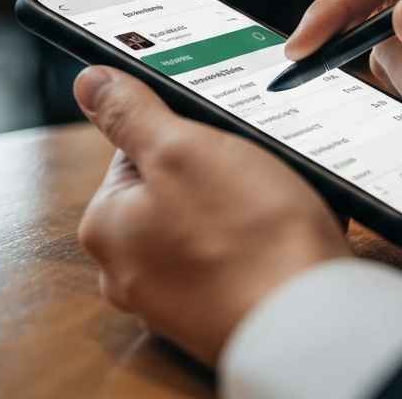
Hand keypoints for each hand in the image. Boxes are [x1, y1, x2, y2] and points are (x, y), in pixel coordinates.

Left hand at [73, 66, 350, 365]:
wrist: (312, 318)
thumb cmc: (248, 236)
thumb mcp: (182, 151)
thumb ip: (131, 113)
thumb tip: (90, 83)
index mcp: (108, 226)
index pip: (136, 147)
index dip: (183, 130)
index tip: (218, 133)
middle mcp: (130, 267)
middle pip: (172, 183)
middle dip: (215, 166)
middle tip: (251, 163)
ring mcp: (174, 294)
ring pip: (208, 215)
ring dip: (241, 198)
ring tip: (273, 197)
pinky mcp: (217, 307)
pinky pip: (233, 249)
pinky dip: (256, 234)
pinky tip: (281, 228)